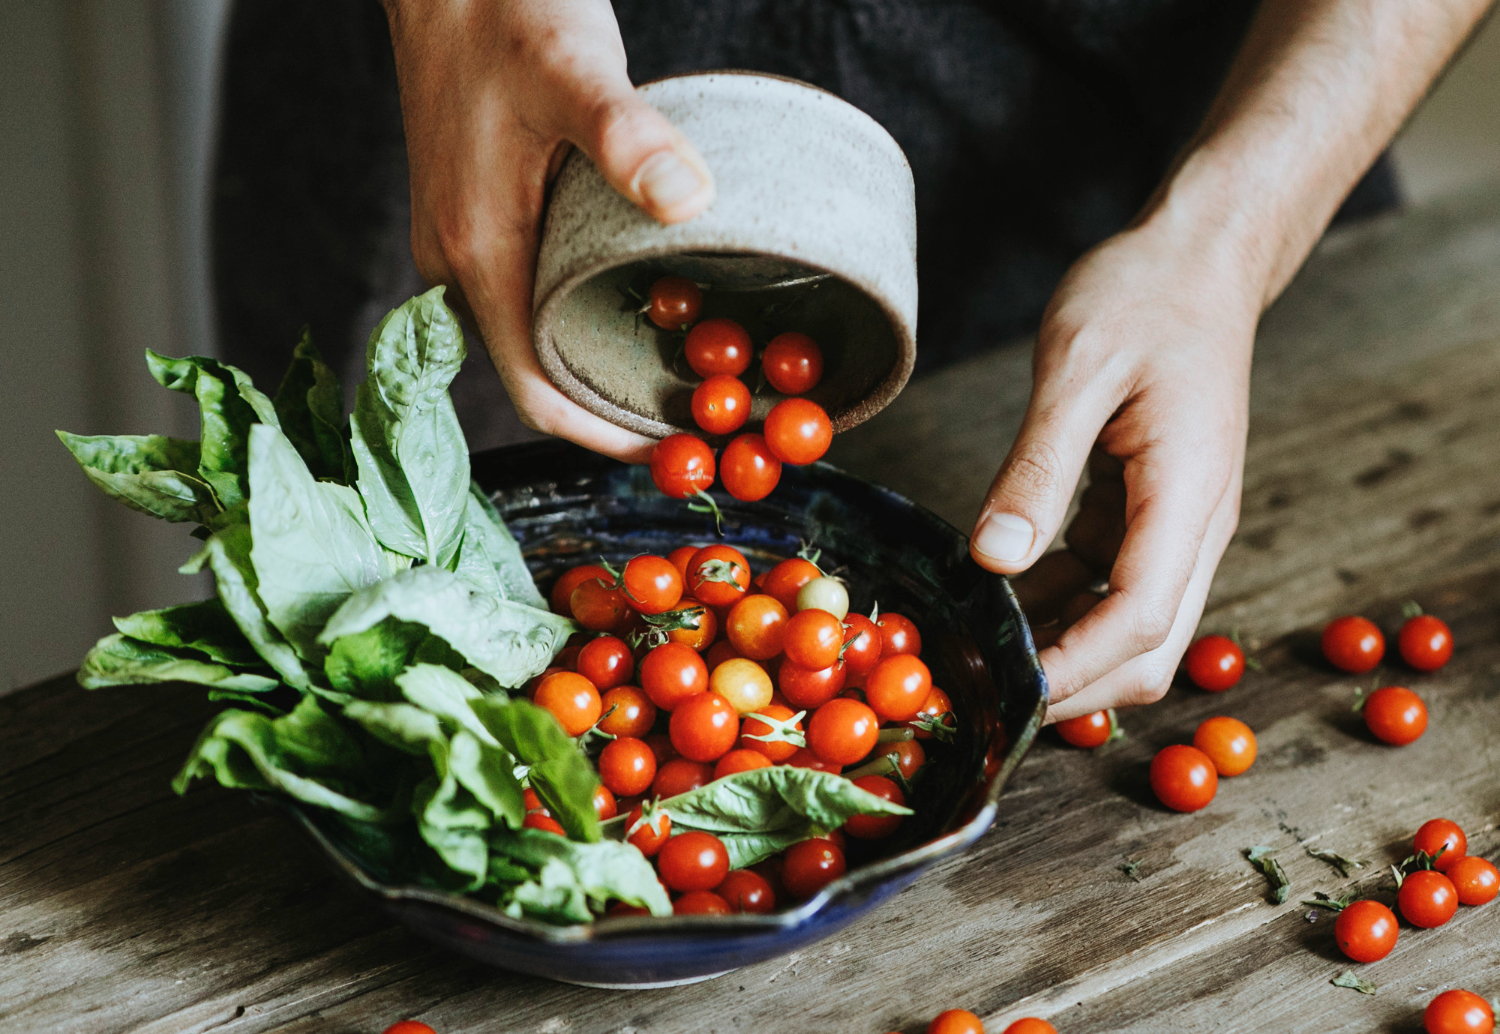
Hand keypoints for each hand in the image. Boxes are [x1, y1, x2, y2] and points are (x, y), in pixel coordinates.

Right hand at [383, 0, 714, 459]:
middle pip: (540, 376)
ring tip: (684, 368)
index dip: (606, 436)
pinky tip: (642, 302)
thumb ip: (625, 136)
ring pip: (536, 338)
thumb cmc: (500, 10)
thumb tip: (688, 199)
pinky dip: (585, 318)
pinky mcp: (481, 218)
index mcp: (479, 252)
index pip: (537, 393)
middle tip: (703, 412)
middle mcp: (461, 263)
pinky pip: (532, 298)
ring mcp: (465, 243)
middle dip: (617, 407)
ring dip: (603, 364)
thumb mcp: (571, 68)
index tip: (677, 449)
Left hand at [969, 216, 1256, 722]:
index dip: (1076, 668)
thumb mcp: (1078, 370)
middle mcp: (1195, 525)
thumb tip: (995, 559)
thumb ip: (1037, 469)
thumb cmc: (1144, 296)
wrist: (1199, 260)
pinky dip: (1059, 605)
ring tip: (977, 650)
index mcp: (1188, 494)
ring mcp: (1177, 523)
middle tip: (984, 692)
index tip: (1009, 694)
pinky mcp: (1150, 512)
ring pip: (1129, 625)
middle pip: (1147, 645)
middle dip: (1073, 682)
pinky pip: (1108, 584)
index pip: (1143, 617)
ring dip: (1061, 648)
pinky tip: (999, 599)